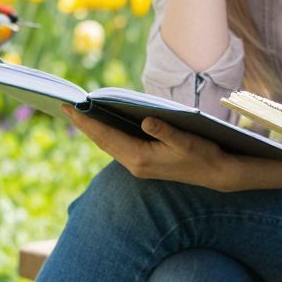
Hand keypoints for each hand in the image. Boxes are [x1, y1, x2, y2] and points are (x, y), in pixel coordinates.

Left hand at [65, 106, 233, 190]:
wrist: (216, 174)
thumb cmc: (203, 154)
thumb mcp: (186, 140)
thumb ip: (165, 130)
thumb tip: (146, 120)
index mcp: (140, 157)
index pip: (106, 137)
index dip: (87, 122)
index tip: (70, 108)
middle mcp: (135, 164)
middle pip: (102, 142)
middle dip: (84, 125)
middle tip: (65, 107)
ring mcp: (138, 166)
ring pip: (108, 146)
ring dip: (93, 130)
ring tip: (79, 114)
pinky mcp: (144, 164)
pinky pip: (118, 147)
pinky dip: (107, 135)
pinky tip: (104, 126)